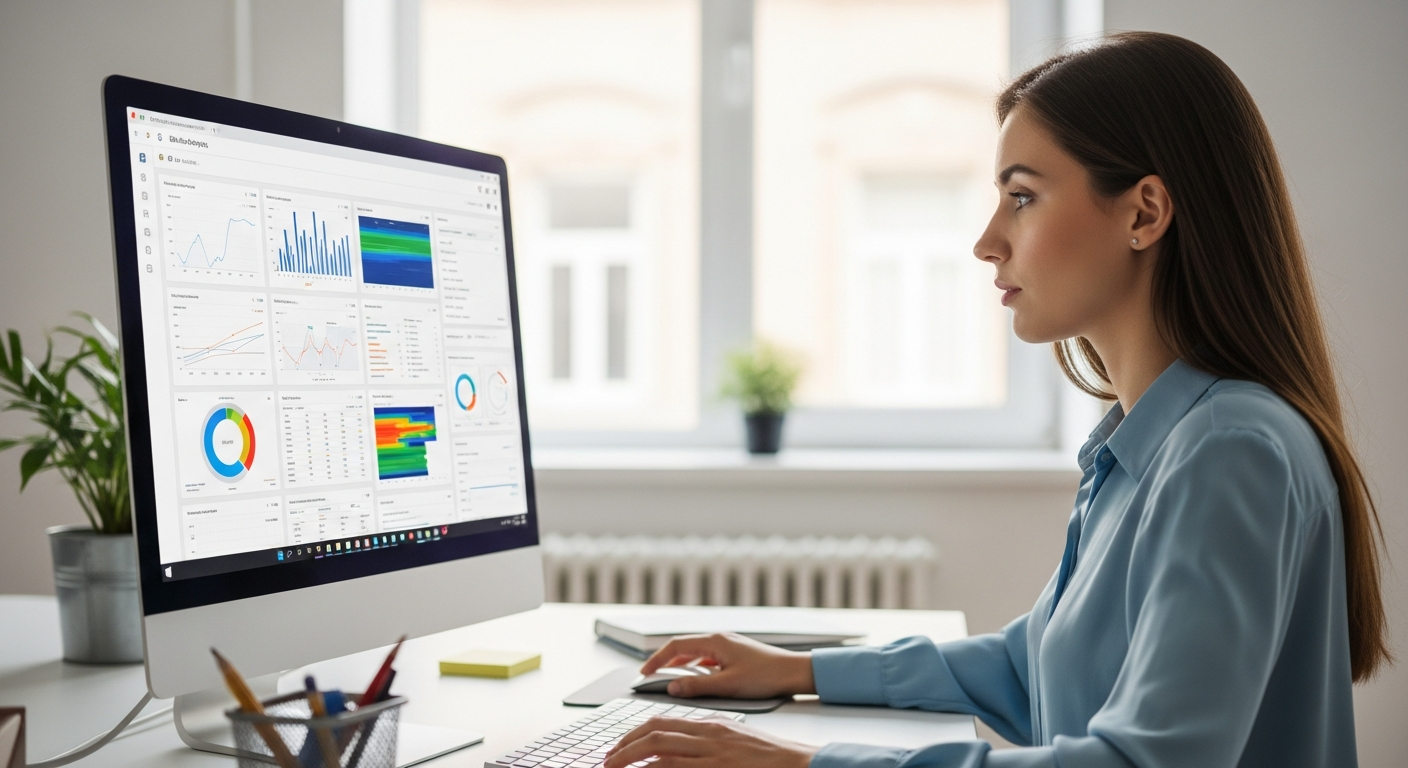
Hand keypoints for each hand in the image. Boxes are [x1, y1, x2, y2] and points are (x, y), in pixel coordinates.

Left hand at [603, 714, 817, 767]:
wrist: (799, 763)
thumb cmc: (770, 757)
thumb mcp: (734, 741)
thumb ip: (707, 742)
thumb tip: (678, 753)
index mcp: (711, 724)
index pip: (662, 721)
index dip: (634, 733)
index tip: (619, 747)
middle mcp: (708, 734)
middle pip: (653, 732)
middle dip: (624, 745)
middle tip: (607, 761)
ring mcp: (712, 753)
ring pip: (658, 750)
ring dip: (629, 759)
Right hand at [641, 633, 815, 698]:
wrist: (795, 672)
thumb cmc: (766, 676)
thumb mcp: (727, 685)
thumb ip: (697, 686)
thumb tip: (672, 687)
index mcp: (715, 641)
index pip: (676, 645)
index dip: (657, 659)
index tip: (644, 672)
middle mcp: (720, 638)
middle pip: (684, 646)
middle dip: (666, 661)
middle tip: (651, 676)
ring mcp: (729, 645)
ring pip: (696, 652)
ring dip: (681, 664)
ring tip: (670, 678)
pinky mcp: (736, 653)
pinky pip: (709, 657)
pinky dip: (696, 667)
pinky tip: (697, 679)